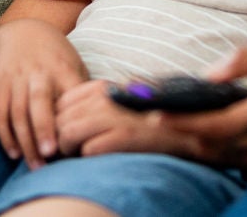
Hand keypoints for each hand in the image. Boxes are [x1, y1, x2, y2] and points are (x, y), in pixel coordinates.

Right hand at [0, 19, 87, 167]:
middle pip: (39, 102)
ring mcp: (18, 78)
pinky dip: (5, 133)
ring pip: (18, 111)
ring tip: (34, 164)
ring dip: (25, 140)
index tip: (80, 144)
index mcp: (63, 69)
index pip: (70, 96)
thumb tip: (103, 122)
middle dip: (44, 129)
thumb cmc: (56, 54)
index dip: (74, 120)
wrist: (22, 29)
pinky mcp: (1, 82)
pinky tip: (14, 152)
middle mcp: (40, 73)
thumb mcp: (75, 63)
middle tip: (50, 155)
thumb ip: (85, 91)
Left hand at [55, 79, 199, 157]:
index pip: (61, 103)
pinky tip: (102, 158)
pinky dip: (90, 158)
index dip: (60, 122)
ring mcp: (114, 115)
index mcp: (102, 87)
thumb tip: (62, 121)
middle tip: (72, 151)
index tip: (69, 135)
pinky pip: (88, 150)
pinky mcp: (124, 135)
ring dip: (71, 150)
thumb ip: (92, 107)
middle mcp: (105, 97)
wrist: (187, 131)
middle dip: (61, 139)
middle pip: (60, 119)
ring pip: (67, 134)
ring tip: (82, 156)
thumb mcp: (119, 105)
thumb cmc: (148, 121)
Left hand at [165, 43, 246, 173]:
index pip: (216, 125)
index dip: (183, 121)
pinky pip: (237, 162)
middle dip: (180, 131)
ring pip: (222, 156)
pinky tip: (201, 133)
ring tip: (168, 122)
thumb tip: (211, 74)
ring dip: (195, 141)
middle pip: (212, 145)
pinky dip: (214, 149)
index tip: (154, 114)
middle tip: (149, 117)